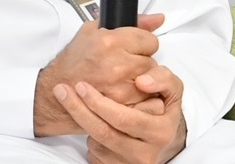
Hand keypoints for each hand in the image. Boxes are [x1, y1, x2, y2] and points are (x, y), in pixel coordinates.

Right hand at [34, 13, 165, 136]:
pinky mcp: (122, 107)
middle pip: (151, 62)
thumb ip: (131, 22)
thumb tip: (158, 19)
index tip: (134, 50)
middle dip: (141, 64)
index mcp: (110, 41)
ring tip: (123, 81)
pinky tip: (123, 94)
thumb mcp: (94, 31)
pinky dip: (137, 98)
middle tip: (125, 66)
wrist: (55, 93)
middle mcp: (117, 64)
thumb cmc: (73, 63)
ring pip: (150, 82)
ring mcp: (120, 88)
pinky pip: (145, 100)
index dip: (142, 45)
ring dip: (141, 82)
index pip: (150, 41)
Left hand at [54, 64, 186, 163]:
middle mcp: (145, 154)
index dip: (99, 102)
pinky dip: (90, 139)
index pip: (123, 118)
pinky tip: (92, 124)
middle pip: (104, 133)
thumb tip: (141, 81)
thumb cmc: (165, 112)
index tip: (81, 86)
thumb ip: (162, 79)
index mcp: (160, 133)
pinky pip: (94, 156)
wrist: (165, 142)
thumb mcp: (172, 92)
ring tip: (80, 105)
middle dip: (79, 110)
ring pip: (97, 144)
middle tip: (62, 91)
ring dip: (85, 123)